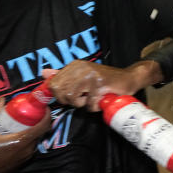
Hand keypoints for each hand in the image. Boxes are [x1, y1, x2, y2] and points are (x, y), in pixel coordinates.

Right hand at [0, 99, 50, 172]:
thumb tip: (1, 100)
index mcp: (19, 143)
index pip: (43, 126)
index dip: (46, 114)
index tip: (42, 106)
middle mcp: (25, 152)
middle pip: (39, 132)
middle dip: (36, 120)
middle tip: (25, 111)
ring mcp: (22, 160)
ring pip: (33, 141)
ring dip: (29, 130)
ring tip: (16, 122)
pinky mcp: (17, 165)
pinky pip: (27, 149)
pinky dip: (24, 139)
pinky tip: (10, 135)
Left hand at [44, 60, 162, 111]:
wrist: (129, 79)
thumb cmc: (105, 80)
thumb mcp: (82, 75)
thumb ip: (63, 75)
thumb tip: (44, 73)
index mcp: (75, 65)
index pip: (54, 85)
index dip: (61, 94)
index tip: (73, 94)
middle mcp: (81, 68)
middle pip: (62, 93)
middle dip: (72, 100)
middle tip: (84, 97)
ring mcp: (91, 76)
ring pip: (74, 100)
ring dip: (84, 104)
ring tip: (93, 97)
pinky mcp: (100, 85)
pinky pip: (89, 104)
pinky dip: (95, 107)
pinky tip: (101, 99)